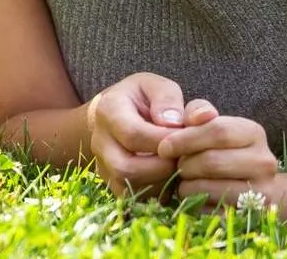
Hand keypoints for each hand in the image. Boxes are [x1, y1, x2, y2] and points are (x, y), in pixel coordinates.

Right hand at [86, 73, 188, 196]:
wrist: (119, 114)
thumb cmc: (143, 98)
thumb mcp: (156, 86)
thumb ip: (168, 99)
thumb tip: (175, 123)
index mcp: (109, 110)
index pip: (134, 135)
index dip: (164, 140)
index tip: (187, 136)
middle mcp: (99, 142)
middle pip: (126, 168)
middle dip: (162, 167)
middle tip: (184, 156)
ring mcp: (103, 167)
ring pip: (129, 188)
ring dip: (161, 182)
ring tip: (178, 165)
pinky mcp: (112, 185)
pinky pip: (134, 199)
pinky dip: (157, 193)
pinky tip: (170, 176)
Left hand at [157, 99, 279, 207]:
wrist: (253, 183)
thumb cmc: (222, 147)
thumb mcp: (213, 123)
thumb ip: (198, 112)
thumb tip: (192, 118)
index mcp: (254, 133)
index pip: (218, 131)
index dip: (186, 138)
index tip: (164, 147)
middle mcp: (264, 162)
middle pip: (212, 162)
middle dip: (185, 164)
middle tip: (176, 166)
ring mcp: (260, 192)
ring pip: (207, 189)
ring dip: (186, 185)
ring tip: (184, 180)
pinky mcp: (248, 216)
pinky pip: (209, 212)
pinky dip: (195, 205)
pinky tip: (194, 196)